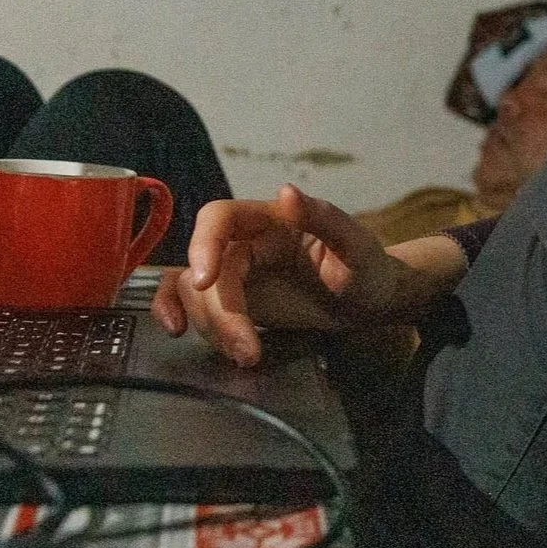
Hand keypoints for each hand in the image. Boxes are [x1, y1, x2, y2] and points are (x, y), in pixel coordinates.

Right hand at [151, 185, 461, 364]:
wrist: (370, 302)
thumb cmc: (367, 268)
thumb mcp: (356, 245)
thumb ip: (324, 218)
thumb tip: (286, 192)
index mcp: (270, 219)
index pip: (220, 218)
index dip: (203, 244)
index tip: (205, 280)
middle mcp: (244, 241)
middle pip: (208, 270)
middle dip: (221, 313)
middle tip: (248, 349)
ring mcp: (235, 272)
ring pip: (196, 293)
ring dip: (212, 327)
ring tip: (249, 356)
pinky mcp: (233, 300)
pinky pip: (192, 301)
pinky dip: (178, 312)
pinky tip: (177, 330)